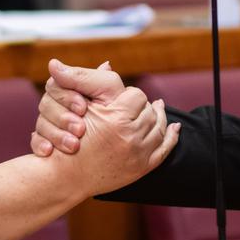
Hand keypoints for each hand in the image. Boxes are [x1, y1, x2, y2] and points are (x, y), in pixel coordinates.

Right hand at [29, 59, 179, 195]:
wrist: (66, 176)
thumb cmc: (65, 139)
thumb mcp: (76, 107)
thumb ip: (93, 83)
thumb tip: (107, 63)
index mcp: (116, 118)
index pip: (136, 95)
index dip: (129, 94)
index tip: (123, 97)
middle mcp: (130, 136)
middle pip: (149, 111)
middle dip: (144, 107)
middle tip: (139, 106)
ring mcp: (138, 153)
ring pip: (159, 127)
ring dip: (158, 118)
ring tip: (157, 110)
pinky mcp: (142, 168)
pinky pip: (165, 148)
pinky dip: (171, 136)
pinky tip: (174, 128)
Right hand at [31, 58, 119, 155]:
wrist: (115, 157)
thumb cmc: (116, 118)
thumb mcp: (107, 94)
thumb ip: (89, 77)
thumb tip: (72, 63)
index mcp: (70, 88)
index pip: (56, 85)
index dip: (68, 97)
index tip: (83, 108)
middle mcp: (58, 104)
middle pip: (46, 104)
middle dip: (63, 117)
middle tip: (80, 129)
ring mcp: (50, 124)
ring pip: (41, 123)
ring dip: (56, 134)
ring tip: (73, 145)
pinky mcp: (46, 142)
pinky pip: (35, 141)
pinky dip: (41, 145)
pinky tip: (50, 152)